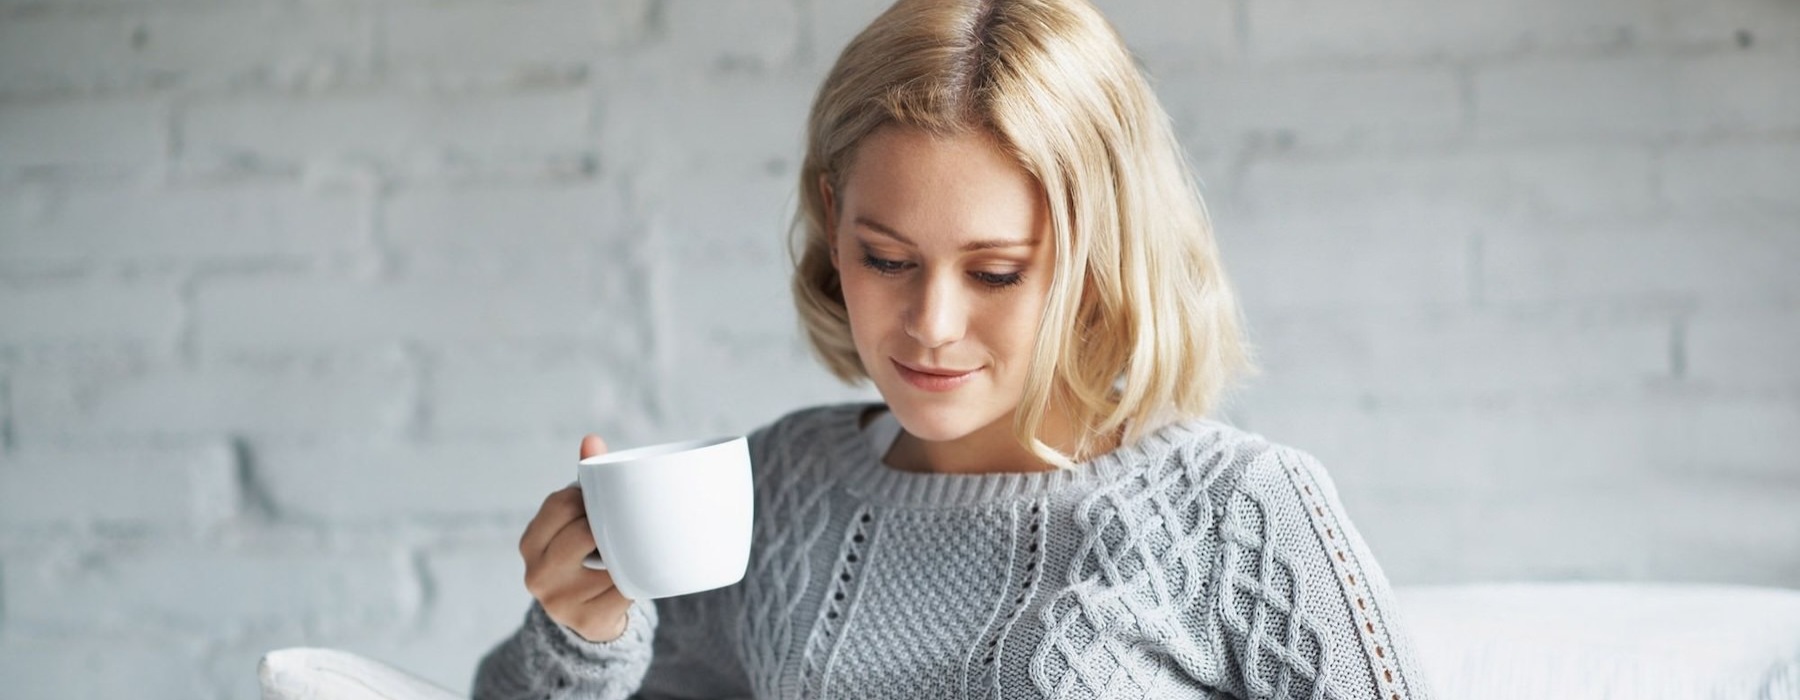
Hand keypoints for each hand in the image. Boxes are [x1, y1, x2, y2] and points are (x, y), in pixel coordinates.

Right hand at [519, 434, 632, 642]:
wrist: (588, 617)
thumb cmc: (583, 555)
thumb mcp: (575, 522)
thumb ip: (584, 483)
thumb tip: (592, 439)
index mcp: (530, 543)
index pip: (561, 504)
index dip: (588, 498)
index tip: (601, 502)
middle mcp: (536, 574)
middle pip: (584, 531)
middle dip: (607, 525)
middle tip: (620, 526)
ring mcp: (560, 602)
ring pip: (609, 560)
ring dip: (624, 553)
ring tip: (627, 551)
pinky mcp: (588, 621)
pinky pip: (625, 589)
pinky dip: (635, 579)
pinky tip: (633, 576)